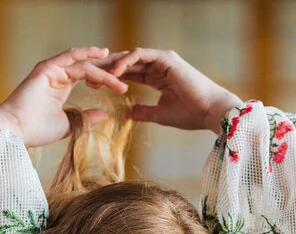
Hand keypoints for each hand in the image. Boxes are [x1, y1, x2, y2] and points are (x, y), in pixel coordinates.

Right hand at [0, 46, 129, 148]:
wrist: (16, 131)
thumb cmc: (36, 131)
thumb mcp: (69, 124)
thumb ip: (86, 118)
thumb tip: (105, 115)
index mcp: (61, 87)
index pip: (88, 77)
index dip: (105, 81)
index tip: (123, 89)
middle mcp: (57, 75)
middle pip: (88, 67)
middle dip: (107, 71)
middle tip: (126, 77)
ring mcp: (51, 70)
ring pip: (83, 64)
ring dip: (102, 68)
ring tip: (119, 73)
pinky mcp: (46, 68)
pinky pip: (71, 58)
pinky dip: (86, 55)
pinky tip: (101, 55)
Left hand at [98, 48, 242, 132]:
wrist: (209, 112)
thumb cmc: (190, 115)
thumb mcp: (160, 115)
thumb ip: (143, 112)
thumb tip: (128, 114)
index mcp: (157, 76)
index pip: (129, 72)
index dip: (111, 78)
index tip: (93, 86)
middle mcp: (159, 65)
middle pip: (126, 62)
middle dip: (106, 68)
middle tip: (86, 75)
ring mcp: (162, 59)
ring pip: (130, 57)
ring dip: (111, 65)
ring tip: (95, 74)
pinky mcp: (166, 58)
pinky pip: (140, 56)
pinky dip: (125, 62)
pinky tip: (114, 73)